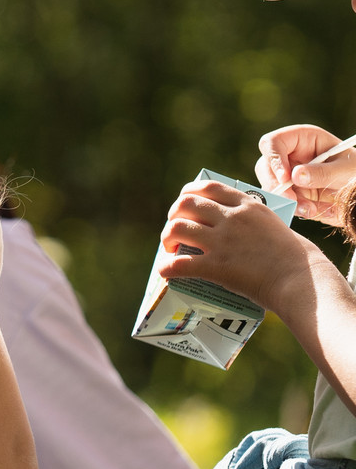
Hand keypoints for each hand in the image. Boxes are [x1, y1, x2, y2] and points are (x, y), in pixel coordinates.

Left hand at [156, 180, 326, 316]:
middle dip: (174, 215)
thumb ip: (252, 220)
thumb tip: (233, 224)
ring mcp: (223, 241)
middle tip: (175, 229)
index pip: (210, 187)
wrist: (302, 281)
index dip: (189, 192)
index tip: (184, 203)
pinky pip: (179, 264)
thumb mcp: (274, 224)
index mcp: (248, 206)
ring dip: (167, 238)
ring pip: (177, 228)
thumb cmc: (296, 257)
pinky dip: (167, 268)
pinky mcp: (218, 266)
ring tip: (171, 249)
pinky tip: (166, 272)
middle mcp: (233, 219)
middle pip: (186, 203)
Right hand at [256, 125, 355, 225]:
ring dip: (288, 201)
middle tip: (292, 201)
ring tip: (312, 209)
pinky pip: (282, 202)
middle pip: (265, 167)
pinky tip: (314, 210)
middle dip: (277, 187)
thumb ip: (322, 172)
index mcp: (301, 139)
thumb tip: (295, 175)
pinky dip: (296, 209)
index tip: (286, 179)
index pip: (272, 142)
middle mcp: (289, 155)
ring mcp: (287, 174)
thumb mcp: (345, 169)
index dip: (274, 159)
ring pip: (271, 188)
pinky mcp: (291, 191)